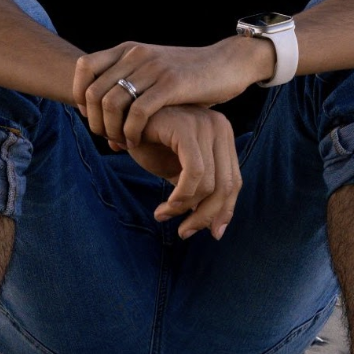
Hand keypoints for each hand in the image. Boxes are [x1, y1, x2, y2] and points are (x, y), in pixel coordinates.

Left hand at [73, 37, 273, 147]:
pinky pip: (137, 112)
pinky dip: (130, 132)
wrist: (228, 63)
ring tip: (121, 142)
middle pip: (92, 91)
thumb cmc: (190, 77)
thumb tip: (104, 127)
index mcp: (129, 50)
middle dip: (94, 121)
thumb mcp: (154, 74)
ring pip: (110, 103)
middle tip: (107, 138)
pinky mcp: (172, 84)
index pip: (84, 67)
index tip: (92, 117)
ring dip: (110, 129)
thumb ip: (130, 92)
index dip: (79, 95)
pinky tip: (137, 142)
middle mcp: (137, 54)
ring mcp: (154, 68)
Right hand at [122, 105, 241, 240]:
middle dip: (206, 217)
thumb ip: (199, 189)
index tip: (212, 234)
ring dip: (185, 209)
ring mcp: (204, 124)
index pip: (234, 181)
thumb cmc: (149, 143)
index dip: (225, 211)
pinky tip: (164, 207)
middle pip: (227, 185)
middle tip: (184, 233)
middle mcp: (219, 126)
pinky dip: (180, 197)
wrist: (119, 118)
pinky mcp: (186, 128)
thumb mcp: (179, 169)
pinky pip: (193, 173)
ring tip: (163, 215)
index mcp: (222, 134)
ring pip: (209, 184)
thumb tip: (216, 226)